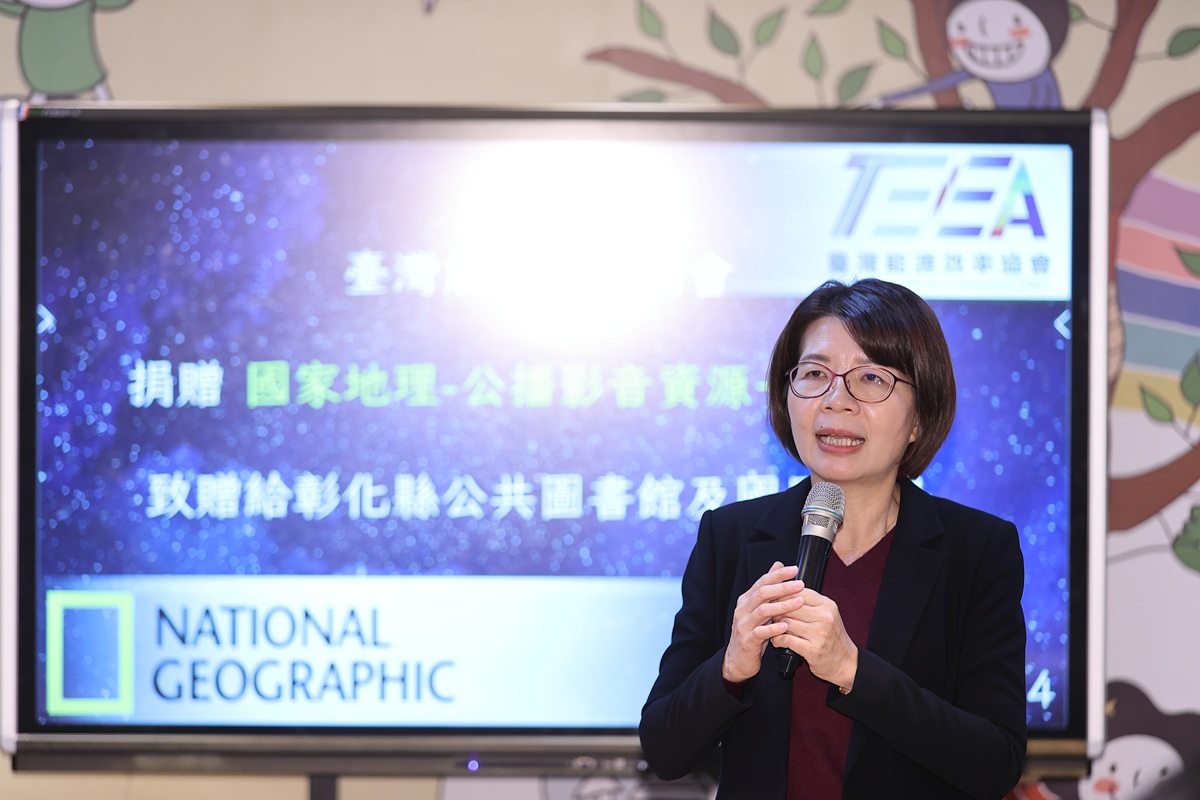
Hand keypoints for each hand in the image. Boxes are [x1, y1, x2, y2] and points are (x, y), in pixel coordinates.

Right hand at [722, 562, 803, 682]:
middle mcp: (743, 609)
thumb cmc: (752, 633)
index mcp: (746, 600)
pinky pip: (760, 632)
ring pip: (762, 610)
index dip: (778, 575)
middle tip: (800, 584)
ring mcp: (744, 625)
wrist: (738, 659)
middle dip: (783, 587)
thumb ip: (767, 588)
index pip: (762, 581)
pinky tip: (785, 625)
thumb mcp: (759, 608)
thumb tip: (778, 564)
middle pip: (762, 593)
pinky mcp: (747, 641)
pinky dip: (773, 628)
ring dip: (782, 606)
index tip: (795, 569)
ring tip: (799, 602)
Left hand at [770, 587, 858, 690]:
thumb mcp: (826, 615)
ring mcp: (819, 634)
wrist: (845, 663)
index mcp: (827, 605)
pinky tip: (777, 640)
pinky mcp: (812, 650)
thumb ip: (809, 603)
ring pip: (786, 622)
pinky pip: (786, 639)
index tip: (773, 598)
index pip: (799, 592)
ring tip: (774, 628)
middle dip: (777, 610)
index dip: (783, 594)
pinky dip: (777, 639)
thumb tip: (785, 592)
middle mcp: (825, 617)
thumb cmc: (832, 638)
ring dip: (776, 626)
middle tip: (770, 614)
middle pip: (790, 606)